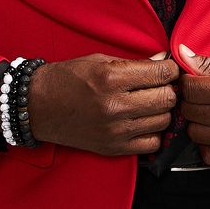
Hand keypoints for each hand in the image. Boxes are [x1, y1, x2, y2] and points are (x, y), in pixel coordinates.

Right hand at [24, 52, 180, 156]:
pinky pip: (151, 143)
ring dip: (161, 110)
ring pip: (163, 121)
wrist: (38, 106)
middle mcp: (114, 106)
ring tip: (150, 102)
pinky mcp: (113, 148)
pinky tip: (142, 122)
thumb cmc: (67, 79)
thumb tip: (164, 62)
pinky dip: (153, 132)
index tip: (168, 69)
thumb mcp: (99, 60)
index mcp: (111, 78)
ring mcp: (115, 130)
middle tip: (160, 85)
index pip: (161, 74)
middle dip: (169, 89)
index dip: (171, 69)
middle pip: (167, 99)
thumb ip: (134, 63)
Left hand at [173, 43, 209, 165]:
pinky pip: (209, 156)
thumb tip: (182, 57)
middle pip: (190, 111)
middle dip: (192, 99)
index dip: (188, 81)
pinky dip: (208, 143)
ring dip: (198, 120)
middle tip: (203, 92)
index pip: (191, 90)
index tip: (194, 78)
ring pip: (196, 133)